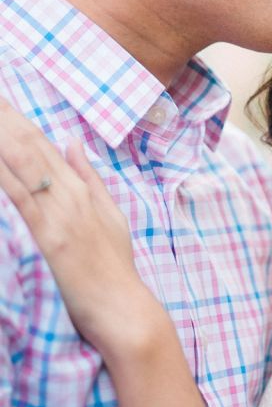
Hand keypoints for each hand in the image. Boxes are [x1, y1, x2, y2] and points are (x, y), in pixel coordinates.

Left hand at [0, 98, 164, 357]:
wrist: (124, 308)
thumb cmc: (114, 268)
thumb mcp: (110, 215)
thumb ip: (90, 177)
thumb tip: (75, 141)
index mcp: (82, 189)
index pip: (44, 144)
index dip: (18, 118)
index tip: (0, 97)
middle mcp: (71, 195)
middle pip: (30, 146)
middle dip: (6, 117)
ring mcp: (61, 214)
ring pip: (24, 165)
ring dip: (3, 138)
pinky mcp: (50, 237)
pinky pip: (21, 200)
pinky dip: (5, 177)